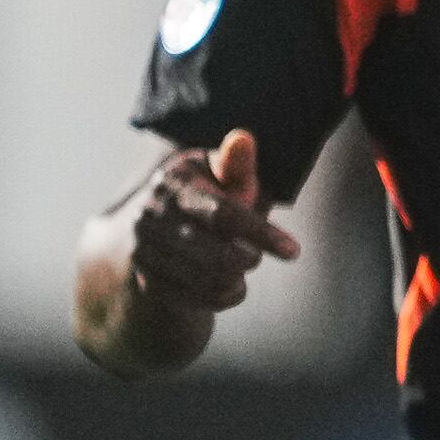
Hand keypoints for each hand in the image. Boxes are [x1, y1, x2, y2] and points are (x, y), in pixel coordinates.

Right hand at [125, 132, 298, 315]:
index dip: (261, 234)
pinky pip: (202, 300)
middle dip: (249, 258)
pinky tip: (226, 280)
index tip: (294, 251)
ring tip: (240, 263)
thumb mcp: (220, 175)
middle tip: (254, 253)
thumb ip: (236, 165)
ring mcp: (145, 252)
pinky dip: (226, 294)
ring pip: (211, 281)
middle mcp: (150, 217)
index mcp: (172, 184)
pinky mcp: (149, 281)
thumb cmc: (206, 195)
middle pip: (218, 255)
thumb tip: (243, 139)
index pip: (223, 215)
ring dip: (238, 277)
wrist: (156, 230)